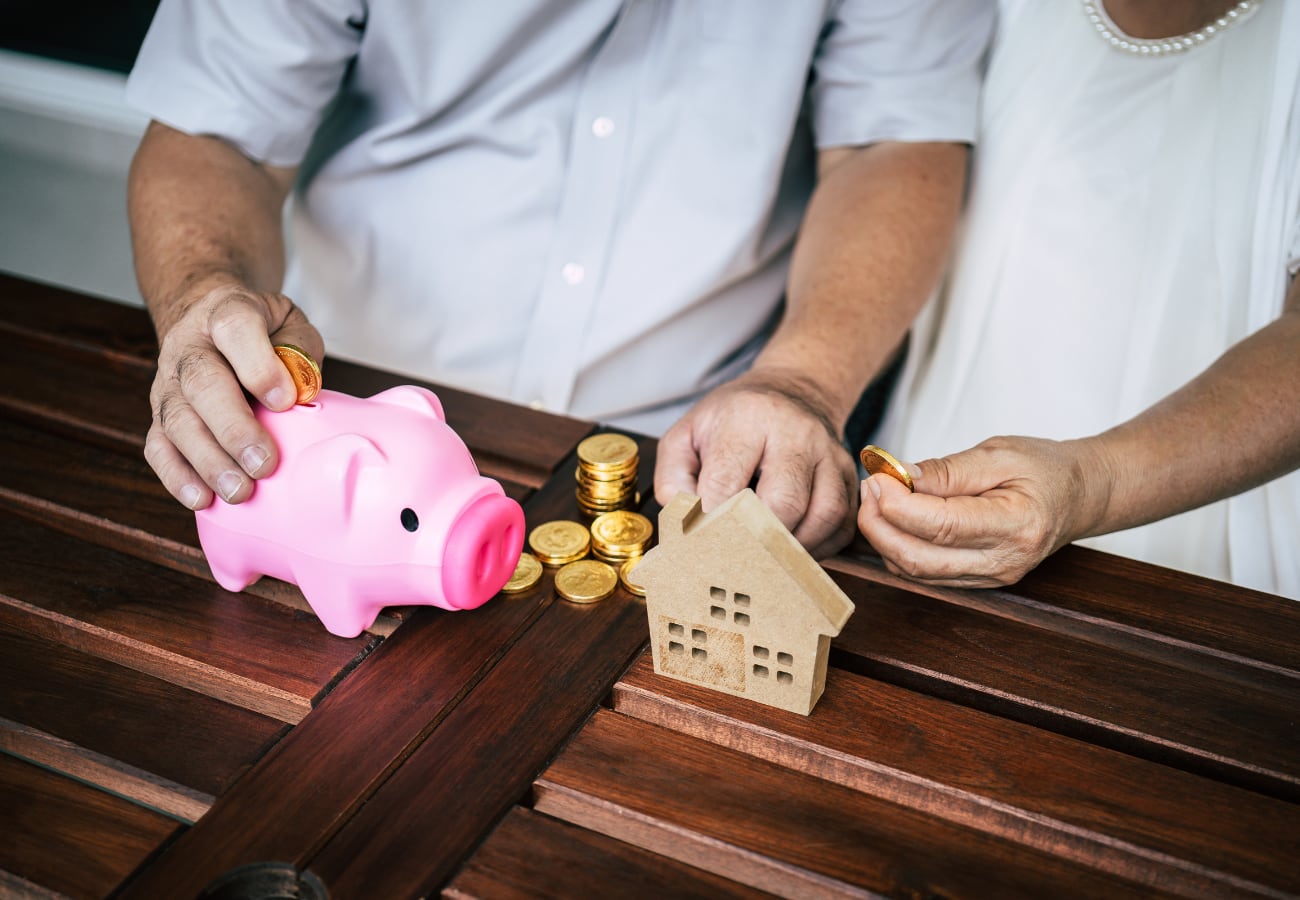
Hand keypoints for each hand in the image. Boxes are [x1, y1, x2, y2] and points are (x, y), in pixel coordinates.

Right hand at [144, 281, 323, 509]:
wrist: (207, 320)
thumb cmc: (262, 331)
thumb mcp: (289, 323)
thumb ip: (299, 350)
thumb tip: (301, 394)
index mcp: (226, 314)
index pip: (236, 330)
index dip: (259, 367)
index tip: (285, 401)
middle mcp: (188, 347)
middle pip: (202, 384)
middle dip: (233, 429)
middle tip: (263, 464)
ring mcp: (168, 383)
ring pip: (177, 421)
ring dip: (208, 461)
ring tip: (239, 491)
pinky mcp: (158, 416)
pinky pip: (158, 447)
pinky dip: (177, 476)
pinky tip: (201, 498)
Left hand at [655, 370, 858, 558]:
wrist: (792, 391)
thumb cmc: (734, 420)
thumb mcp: (688, 433)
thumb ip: (674, 477)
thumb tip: (686, 522)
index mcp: (748, 418)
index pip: (727, 481)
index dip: (711, 520)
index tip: (700, 544)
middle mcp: (797, 433)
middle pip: (784, 503)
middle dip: (757, 540)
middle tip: (735, 560)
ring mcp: (830, 454)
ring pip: (823, 516)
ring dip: (793, 548)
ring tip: (766, 559)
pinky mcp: (850, 476)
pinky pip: (842, 524)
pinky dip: (819, 547)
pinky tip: (793, 548)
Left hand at [856, 435, 1108, 586]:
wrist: (1080, 496)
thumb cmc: (1045, 469)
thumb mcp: (999, 453)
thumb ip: (947, 470)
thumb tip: (899, 477)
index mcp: (1018, 525)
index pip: (942, 526)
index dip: (898, 505)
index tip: (878, 478)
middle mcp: (1004, 561)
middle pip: (920, 559)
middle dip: (879, 525)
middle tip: (869, 487)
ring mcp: (991, 578)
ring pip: (916, 572)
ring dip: (884, 537)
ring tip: (877, 497)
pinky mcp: (977, 582)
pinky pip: (924, 574)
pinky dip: (899, 548)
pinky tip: (894, 518)